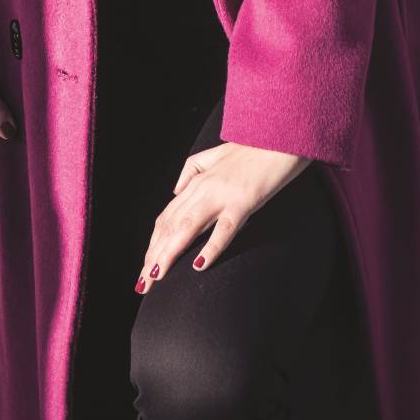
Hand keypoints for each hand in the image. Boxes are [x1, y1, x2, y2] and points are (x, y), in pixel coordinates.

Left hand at [136, 141, 311, 287]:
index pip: (167, 217)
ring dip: (169, 254)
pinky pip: (224, 228)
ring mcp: (222, 195)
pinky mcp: (243, 201)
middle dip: (154, 256)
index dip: (154, 243)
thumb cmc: (252, 148)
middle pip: (171, 227)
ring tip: (157, 276)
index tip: (145, 265)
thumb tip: (175, 190)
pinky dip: (211, 247)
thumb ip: (191, 171)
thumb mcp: (214, 155)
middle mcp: (203, 189)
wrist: (277, 135)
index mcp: (196, 182)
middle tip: (142, 284)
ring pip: (188, 228)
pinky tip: (200, 265)